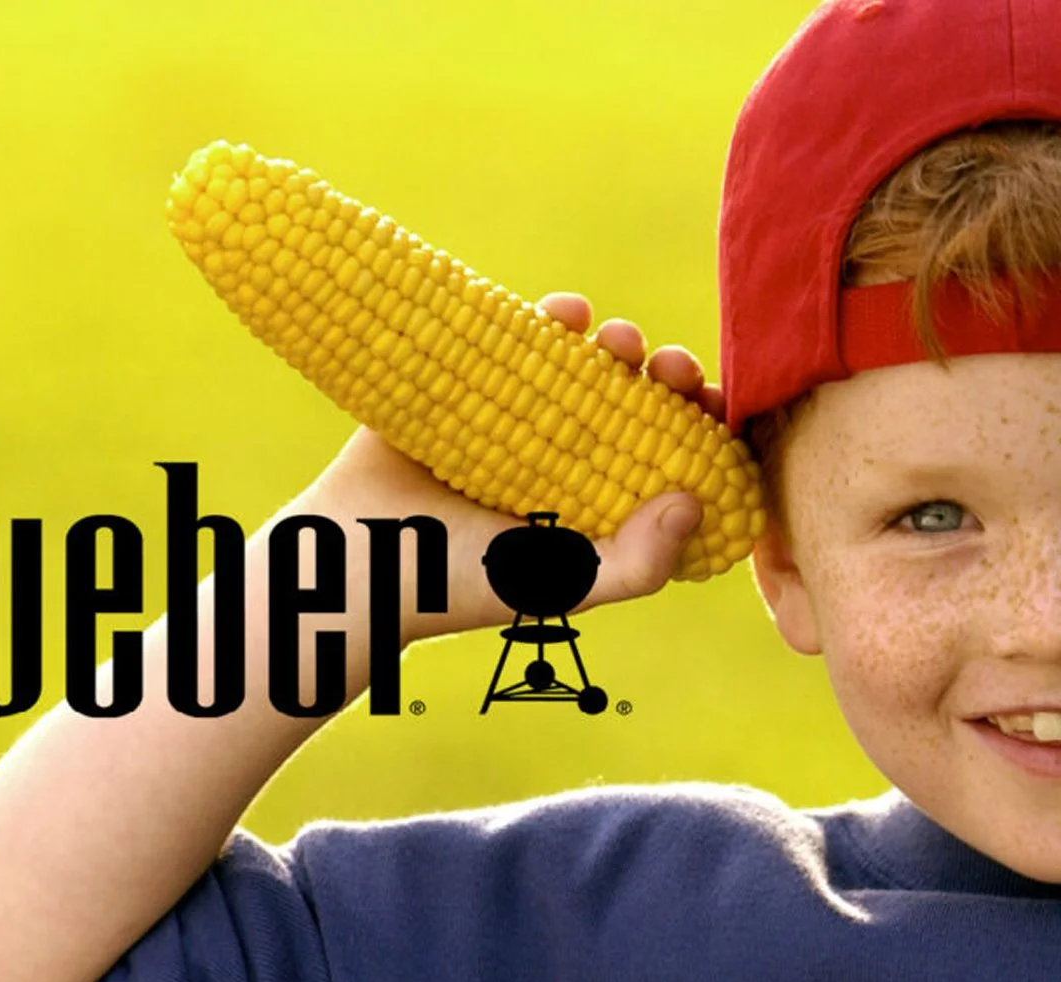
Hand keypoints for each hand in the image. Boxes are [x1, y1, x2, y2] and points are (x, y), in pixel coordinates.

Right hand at [302, 292, 719, 642]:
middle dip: (661, 378)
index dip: (695, 429)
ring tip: (616, 338)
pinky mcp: (466, 387)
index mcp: (589, 509)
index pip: (660, 460)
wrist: (353, 556)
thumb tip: (693, 503)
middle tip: (669, 367)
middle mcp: (560, 464)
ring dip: (612, 344)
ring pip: (579, 369)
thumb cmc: (459, 585)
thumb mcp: (562, 586)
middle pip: (629, 406)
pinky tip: (567, 311)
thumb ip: (636, 567)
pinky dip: (546, 320)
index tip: (713, 405)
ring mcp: (514, 422)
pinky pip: (514, 342)